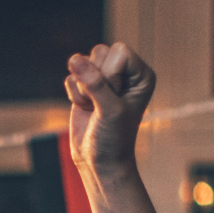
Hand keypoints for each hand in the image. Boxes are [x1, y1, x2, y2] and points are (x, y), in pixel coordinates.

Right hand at [64, 42, 156, 178]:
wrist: (100, 162)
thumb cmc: (114, 139)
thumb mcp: (109, 110)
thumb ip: (94, 83)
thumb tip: (73, 58)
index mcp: (141, 74)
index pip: (119, 51)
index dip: (111, 75)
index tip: (115, 99)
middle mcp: (125, 72)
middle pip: (100, 52)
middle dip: (96, 80)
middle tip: (104, 104)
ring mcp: (105, 78)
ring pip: (83, 61)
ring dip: (83, 88)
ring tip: (94, 107)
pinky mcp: (86, 86)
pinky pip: (72, 76)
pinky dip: (74, 94)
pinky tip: (86, 108)